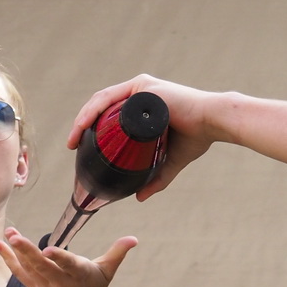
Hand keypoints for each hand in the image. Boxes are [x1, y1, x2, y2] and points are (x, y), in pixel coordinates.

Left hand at [0, 229, 136, 286]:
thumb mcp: (106, 271)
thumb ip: (117, 253)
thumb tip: (134, 239)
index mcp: (80, 275)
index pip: (68, 265)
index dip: (58, 258)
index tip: (48, 250)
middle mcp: (62, 283)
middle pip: (43, 266)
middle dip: (28, 251)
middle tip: (16, 236)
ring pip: (29, 269)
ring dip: (16, 252)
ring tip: (9, 233)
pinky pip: (20, 273)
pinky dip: (8, 260)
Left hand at [66, 75, 215, 200]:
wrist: (215, 123)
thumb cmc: (197, 136)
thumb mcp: (170, 160)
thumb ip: (156, 179)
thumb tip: (140, 198)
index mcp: (143, 103)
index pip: (109, 111)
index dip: (91, 125)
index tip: (78, 145)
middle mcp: (140, 91)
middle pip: (102, 105)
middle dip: (82, 124)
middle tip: (71, 146)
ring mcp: (141, 89)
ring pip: (103, 100)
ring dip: (84, 118)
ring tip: (74, 138)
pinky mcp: (145, 89)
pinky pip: (113, 99)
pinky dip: (96, 110)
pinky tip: (85, 124)